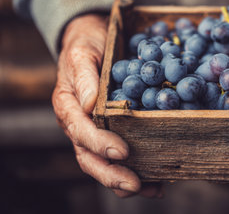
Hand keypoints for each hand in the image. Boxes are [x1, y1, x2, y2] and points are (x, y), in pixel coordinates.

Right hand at [52, 14, 161, 197]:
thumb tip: (90, 104)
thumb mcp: (83, 54)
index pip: (80, 131)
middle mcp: (80, 125)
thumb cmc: (88, 46)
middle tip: (134, 185)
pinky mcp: (113, 132)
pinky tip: (158, 180)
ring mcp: (96, 132)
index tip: (122, 151)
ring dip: (126, 180)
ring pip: (105, 163)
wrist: (95, 42)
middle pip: (89, 157)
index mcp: (68, 107)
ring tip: (151, 189)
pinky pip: (121, 156)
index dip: (99, 143)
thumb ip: (84, 77)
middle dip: (111, 174)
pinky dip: (139, 170)